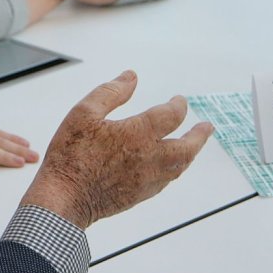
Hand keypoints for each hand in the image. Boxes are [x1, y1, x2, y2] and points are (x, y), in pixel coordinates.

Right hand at [21, 70, 212, 228]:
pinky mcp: (140, 195)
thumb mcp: (83, 113)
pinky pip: (166, 181)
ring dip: (190, 153)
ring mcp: (147, 179)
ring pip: (180, 166)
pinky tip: (169, 167)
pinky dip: (173, 169)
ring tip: (192, 146)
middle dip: (199, 135)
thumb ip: (110, 92)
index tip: (179, 100)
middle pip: (187, 146)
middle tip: (206, 127)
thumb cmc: (71, 154)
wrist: (65, 195)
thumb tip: (131, 77)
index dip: (178, 105)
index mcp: (137, 133)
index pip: (170, 115)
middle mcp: (150, 157)